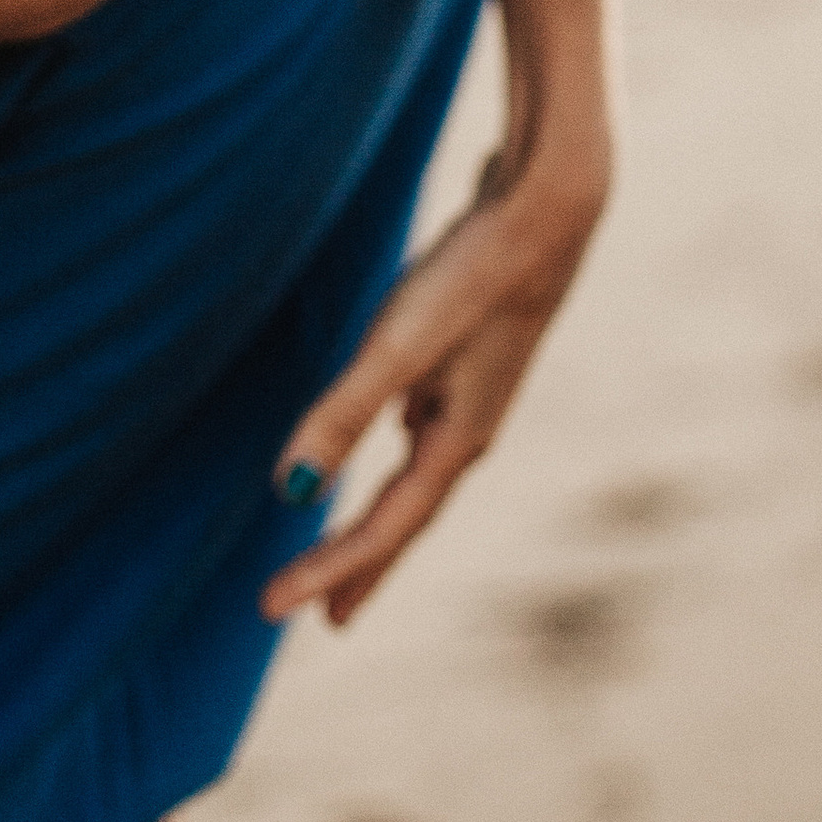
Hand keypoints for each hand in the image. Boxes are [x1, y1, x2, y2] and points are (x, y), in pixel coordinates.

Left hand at [261, 135, 611, 625]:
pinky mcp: (469, 350)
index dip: (327, 569)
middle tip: (321, 616)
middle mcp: (468, 428)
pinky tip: (396, 426)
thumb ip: (343, 415)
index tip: (272, 606)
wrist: (549, 206)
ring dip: (380, 511)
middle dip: (360, 564)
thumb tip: (289, 490)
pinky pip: (423, 423)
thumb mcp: (398, 348)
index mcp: (456, 441)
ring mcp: (473, 390)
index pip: (382, 527)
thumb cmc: (474, 277)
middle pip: (405, 514)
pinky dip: (397, 448)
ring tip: (351, 541)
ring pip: (416, 471)